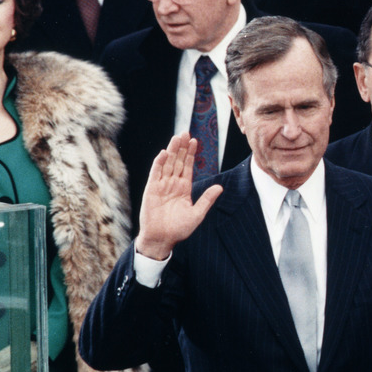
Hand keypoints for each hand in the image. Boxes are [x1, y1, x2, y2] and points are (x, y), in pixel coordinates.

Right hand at [136, 133, 222, 259]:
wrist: (162, 238)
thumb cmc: (179, 229)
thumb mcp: (197, 214)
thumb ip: (207, 199)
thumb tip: (220, 187)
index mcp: (184, 188)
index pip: (188, 167)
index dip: (191, 154)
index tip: (195, 141)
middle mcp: (173, 184)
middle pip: (178, 161)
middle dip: (182, 147)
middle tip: (185, 132)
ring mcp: (161, 186)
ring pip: (168, 164)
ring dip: (172, 151)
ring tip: (177, 137)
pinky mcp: (152, 190)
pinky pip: (155, 174)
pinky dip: (159, 163)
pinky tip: (164, 153)